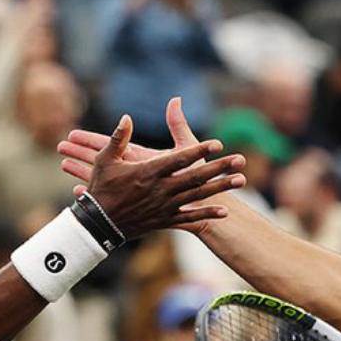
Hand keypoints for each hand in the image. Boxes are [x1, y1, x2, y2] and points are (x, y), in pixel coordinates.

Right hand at [69, 108, 244, 237]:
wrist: (98, 223)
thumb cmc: (101, 188)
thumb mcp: (106, 160)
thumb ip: (118, 138)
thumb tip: (126, 116)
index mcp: (148, 172)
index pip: (179, 159)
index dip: (199, 151)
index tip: (217, 144)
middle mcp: (161, 189)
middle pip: (196, 177)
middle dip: (220, 168)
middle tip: (240, 160)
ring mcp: (165, 206)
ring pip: (198, 196)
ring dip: (221, 188)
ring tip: (241, 180)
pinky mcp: (165, 220)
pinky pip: (189, 217)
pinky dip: (207, 215)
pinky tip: (225, 211)